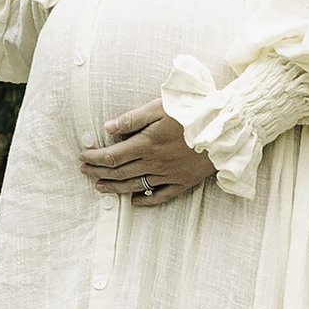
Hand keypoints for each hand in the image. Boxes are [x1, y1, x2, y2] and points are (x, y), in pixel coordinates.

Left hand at [81, 100, 216, 205]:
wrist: (226, 128)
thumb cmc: (192, 112)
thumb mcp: (159, 107)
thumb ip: (132, 119)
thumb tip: (108, 127)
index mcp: (146, 144)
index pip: (112, 156)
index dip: (94, 158)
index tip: (82, 157)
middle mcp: (155, 163)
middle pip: (120, 173)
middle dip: (98, 173)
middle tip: (84, 172)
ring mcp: (169, 175)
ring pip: (136, 186)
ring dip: (115, 188)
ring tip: (100, 187)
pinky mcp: (183, 182)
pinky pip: (160, 196)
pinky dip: (145, 200)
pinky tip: (134, 201)